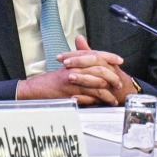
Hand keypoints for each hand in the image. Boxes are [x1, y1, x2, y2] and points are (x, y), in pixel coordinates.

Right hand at [16, 37, 133, 104]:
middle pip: (100, 68)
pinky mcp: (72, 92)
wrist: (36, 89)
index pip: (96, 54)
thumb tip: (93, 61)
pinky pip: (91, 94)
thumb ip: (80, 62)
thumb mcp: (66, 68)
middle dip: (112, 75)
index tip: (119, 60)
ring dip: (109, 90)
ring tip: (115, 96)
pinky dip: (101, 99)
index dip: (109, 56)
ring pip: (97, 82)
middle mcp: (75, 68)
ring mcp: (74, 79)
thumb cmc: (52, 80)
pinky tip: (106, 102)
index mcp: (75, 60)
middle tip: (120, 82)